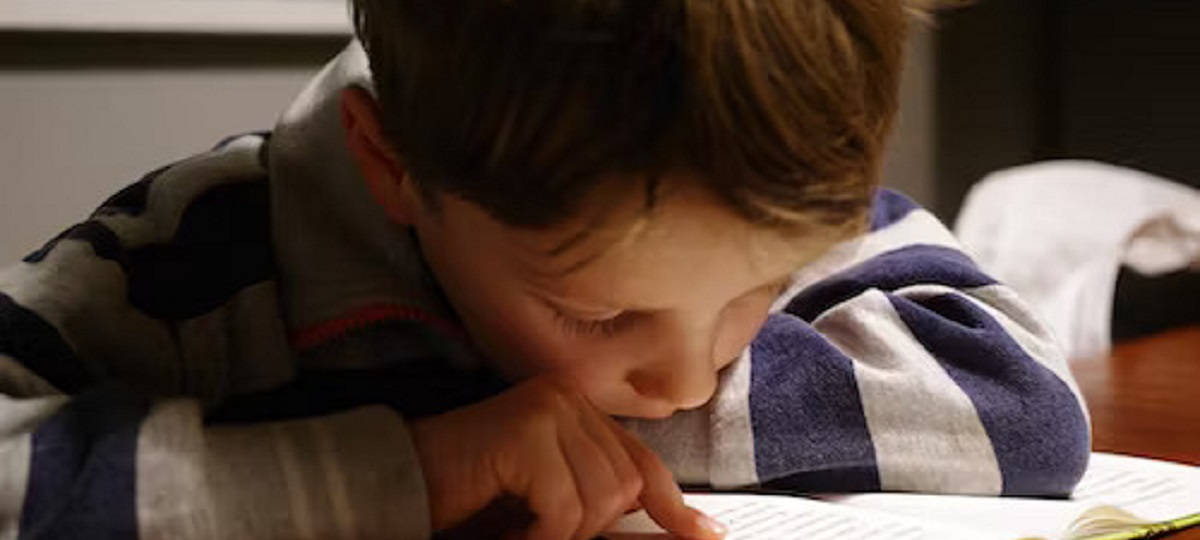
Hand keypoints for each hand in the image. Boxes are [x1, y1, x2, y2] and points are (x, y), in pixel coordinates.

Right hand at [410, 376, 726, 539]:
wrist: (400, 485)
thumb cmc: (470, 500)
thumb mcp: (548, 503)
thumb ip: (596, 503)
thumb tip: (667, 525)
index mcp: (577, 410)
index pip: (640, 461)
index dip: (674, 506)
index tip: (706, 536)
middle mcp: (567, 397)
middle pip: (623, 486)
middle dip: (588, 530)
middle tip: (534, 532)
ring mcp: (548, 407)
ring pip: (600, 499)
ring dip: (559, 536)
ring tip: (517, 530)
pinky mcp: (528, 428)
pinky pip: (564, 507)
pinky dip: (538, 536)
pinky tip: (507, 531)